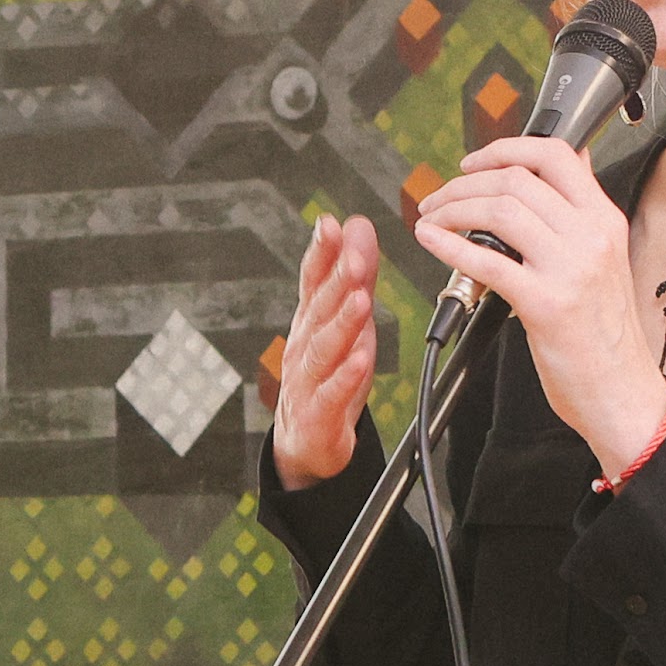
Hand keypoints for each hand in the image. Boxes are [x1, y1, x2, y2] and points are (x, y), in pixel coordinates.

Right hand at [273, 212, 380, 490]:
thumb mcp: (343, 320)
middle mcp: (305, 344)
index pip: (312, 280)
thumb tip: (357, 224)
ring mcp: (308, 379)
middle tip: (355, 256)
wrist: (306, 441)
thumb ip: (353, 273)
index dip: (321, 252)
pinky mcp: (319, 414)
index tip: (329, 225)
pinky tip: (361, 360)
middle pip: (319, 309)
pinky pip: (332, 394)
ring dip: (342, 323)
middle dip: (336, 281)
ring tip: (361, 300)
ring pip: (324, 348)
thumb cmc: (327, 374)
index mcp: (311, 319)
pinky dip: (346, 377)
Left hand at [413, 137, 665, 479]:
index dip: (506, 148)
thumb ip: (580, 215)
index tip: (473, 162)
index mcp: (604, 220)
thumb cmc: (604, 333)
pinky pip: (487, 261)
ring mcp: (570, 269)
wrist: (621, 391)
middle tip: (439, 198)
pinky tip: (430, 240)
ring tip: (432, 219)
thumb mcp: (605, 259)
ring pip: (500, 211)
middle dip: (464, 183)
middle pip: (517, 180)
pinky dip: (450, 245)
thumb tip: (570, 164)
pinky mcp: (546, 305)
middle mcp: (591, 236)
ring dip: (453, 209)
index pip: (556, 155)